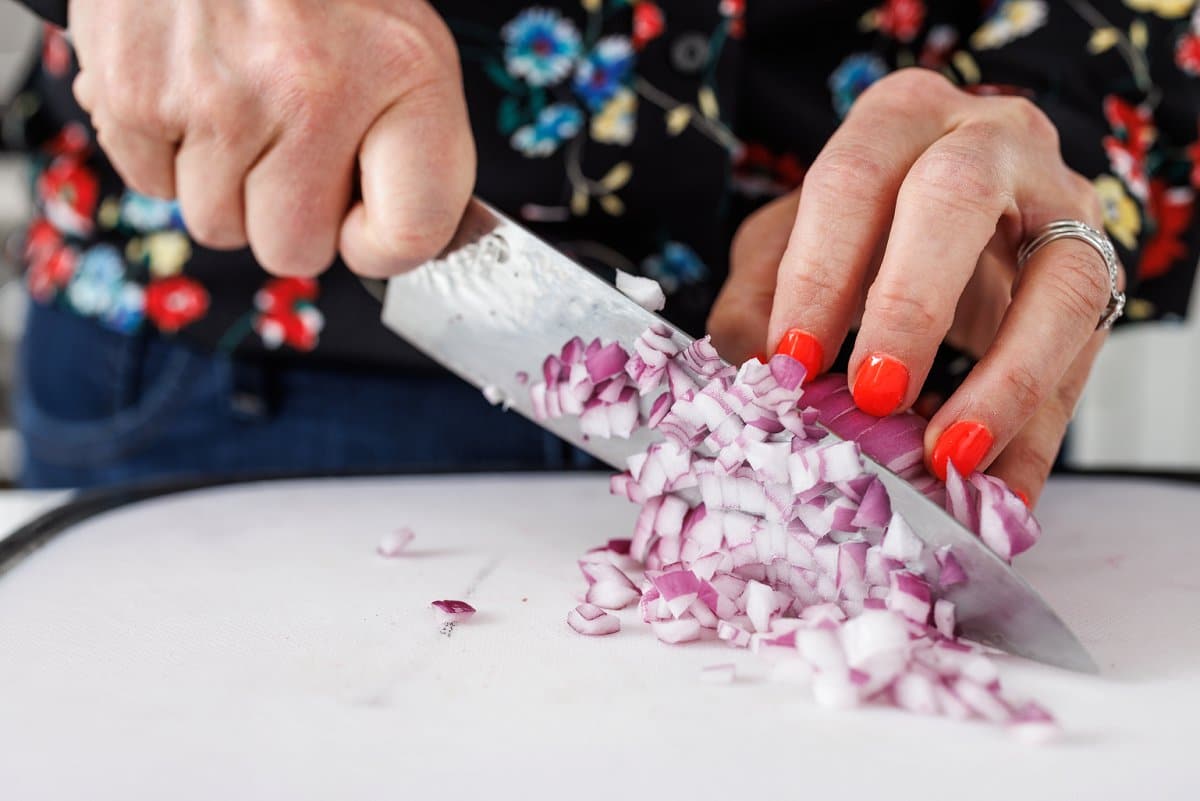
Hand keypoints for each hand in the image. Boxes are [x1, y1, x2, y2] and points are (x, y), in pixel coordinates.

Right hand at [69, 0, 474, 277]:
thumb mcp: (405, 50)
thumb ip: (413, 155)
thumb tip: (384, 252)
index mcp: (404, 77)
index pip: (410, 237)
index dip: (379, 243)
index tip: (364, 216)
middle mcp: (312, 91)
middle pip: (295, 251)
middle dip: (290, 214)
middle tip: (290, 141)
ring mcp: (218, 97)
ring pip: (218, 225)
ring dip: (227, 182)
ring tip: (240, 101)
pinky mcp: (135, 92)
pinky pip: (155, 185)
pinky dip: (169, 150)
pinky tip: (192, 87)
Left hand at [709, 69, 1121, 504]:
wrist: (965, 206)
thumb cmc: (865, 220)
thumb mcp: (789, 241)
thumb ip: (758, 298)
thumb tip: (748, 379)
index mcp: (897, 120)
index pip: (852, 182)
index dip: (819, 274)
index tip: (793, 361)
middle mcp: (989, 139)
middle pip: (956, 198)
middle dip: (910, 305)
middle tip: (873, 396)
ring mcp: (1060, 202)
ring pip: (1058, 282)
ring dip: (1003, 382)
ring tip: (948, 460)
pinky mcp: (1098, 273)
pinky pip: (1083, 360)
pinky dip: (1036, 436)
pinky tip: (1000, 495)